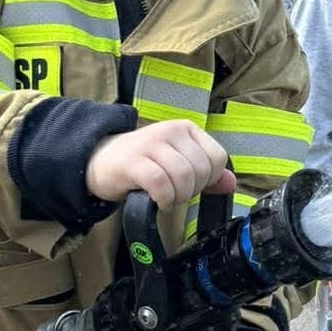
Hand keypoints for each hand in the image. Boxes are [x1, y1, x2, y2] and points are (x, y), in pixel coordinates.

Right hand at [86, 120, 234, 207]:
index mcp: (187, 129)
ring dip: (178, 196)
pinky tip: (158, 201)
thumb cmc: (143, 162)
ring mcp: (151, 143)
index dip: (209, 179)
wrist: (101, 160)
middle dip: (192, 190)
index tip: (193, 184)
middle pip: (201, 169)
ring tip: (167, 197)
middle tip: (176, 193)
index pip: (217, 157)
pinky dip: (164, 199)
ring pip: (183, 176)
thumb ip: (205, 172)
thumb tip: (230, 183)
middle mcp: (171, 131)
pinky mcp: (134, 161)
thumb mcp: (178, 162)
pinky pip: (161, 184)